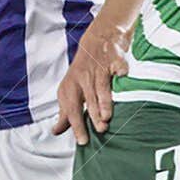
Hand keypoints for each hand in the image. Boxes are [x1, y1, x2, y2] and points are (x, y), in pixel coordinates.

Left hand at [53, 27, 128, 144]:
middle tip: (100, 130)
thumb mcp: (70, 90)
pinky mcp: (115, 59)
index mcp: (71, 86)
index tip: (83, 141)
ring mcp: (99, 67)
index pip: (72, 109)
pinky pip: (119, 69)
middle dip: (93, 115)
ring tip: (107, 116)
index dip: (77, 126)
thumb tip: (56, 131)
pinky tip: (123, 77)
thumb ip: (65, 112)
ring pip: (101, 87)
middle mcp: (83, 77)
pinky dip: (122, 73)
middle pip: (87, 100)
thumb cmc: (83, 71)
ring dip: (104, 102)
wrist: (98, 38)